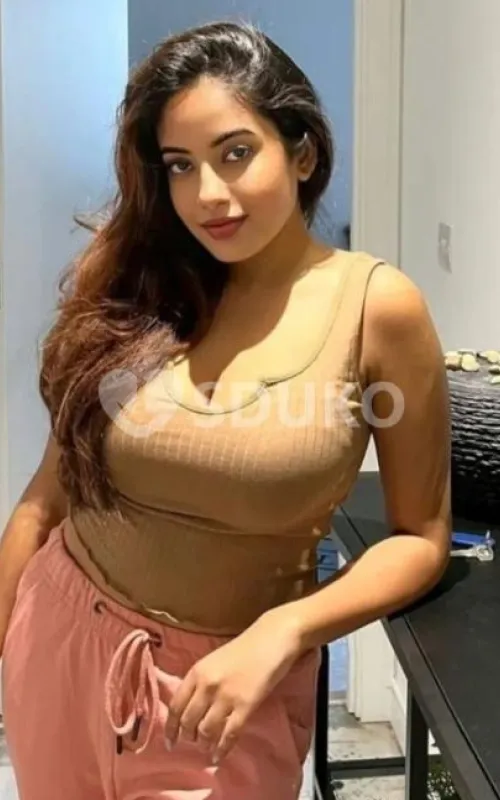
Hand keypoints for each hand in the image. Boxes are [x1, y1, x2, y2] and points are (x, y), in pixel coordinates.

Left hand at [165, 608, 302, 762]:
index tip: (169, 742)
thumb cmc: (243, 648)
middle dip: (187, 737)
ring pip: (206, 731)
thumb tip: (189, 708)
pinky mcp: (246, 706)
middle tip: (192, 743)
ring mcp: (226, 697)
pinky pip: (229, 734)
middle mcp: (207, 685)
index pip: (176, 706)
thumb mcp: (212, 661)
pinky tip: (218, 756)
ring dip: (204, 744)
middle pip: (189, 721)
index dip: (170, 728)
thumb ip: (199, 682)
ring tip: (206, 748)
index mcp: (197, 672)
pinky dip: (222, 749)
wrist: (272, 638)